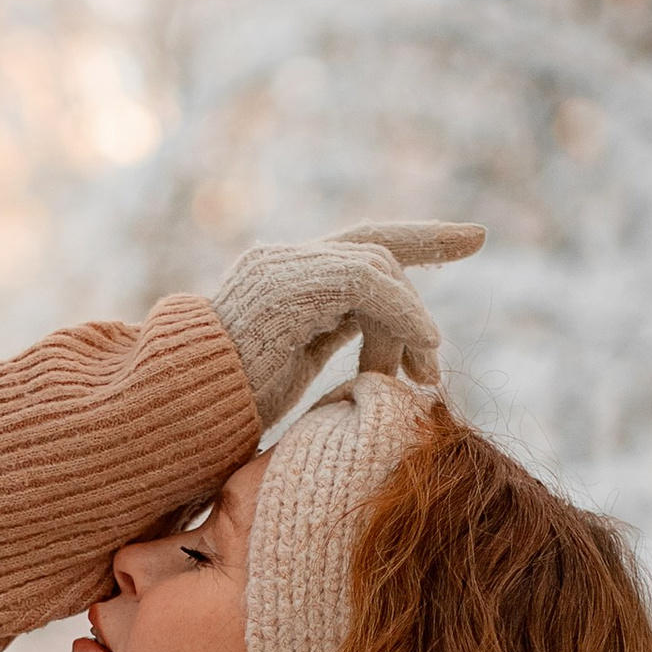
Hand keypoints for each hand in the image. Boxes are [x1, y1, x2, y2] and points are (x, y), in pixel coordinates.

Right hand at [206, 219, 483, 427]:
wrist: (174, 414)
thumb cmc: (226, 408)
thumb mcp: (294, 362)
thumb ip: (332, 332)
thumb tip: (387, 342)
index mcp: (284, 276)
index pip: (363, 244)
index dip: (422, 238)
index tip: (476, 237)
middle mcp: (283, 260)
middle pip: (378, 254)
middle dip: (419, 302)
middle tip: (432, 370)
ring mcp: (282, 268)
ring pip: (377, 269)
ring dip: (411, 324)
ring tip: (423, 376)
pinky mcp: (288, 288)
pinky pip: (367, 285)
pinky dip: (403, 315)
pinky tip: (420, 349)